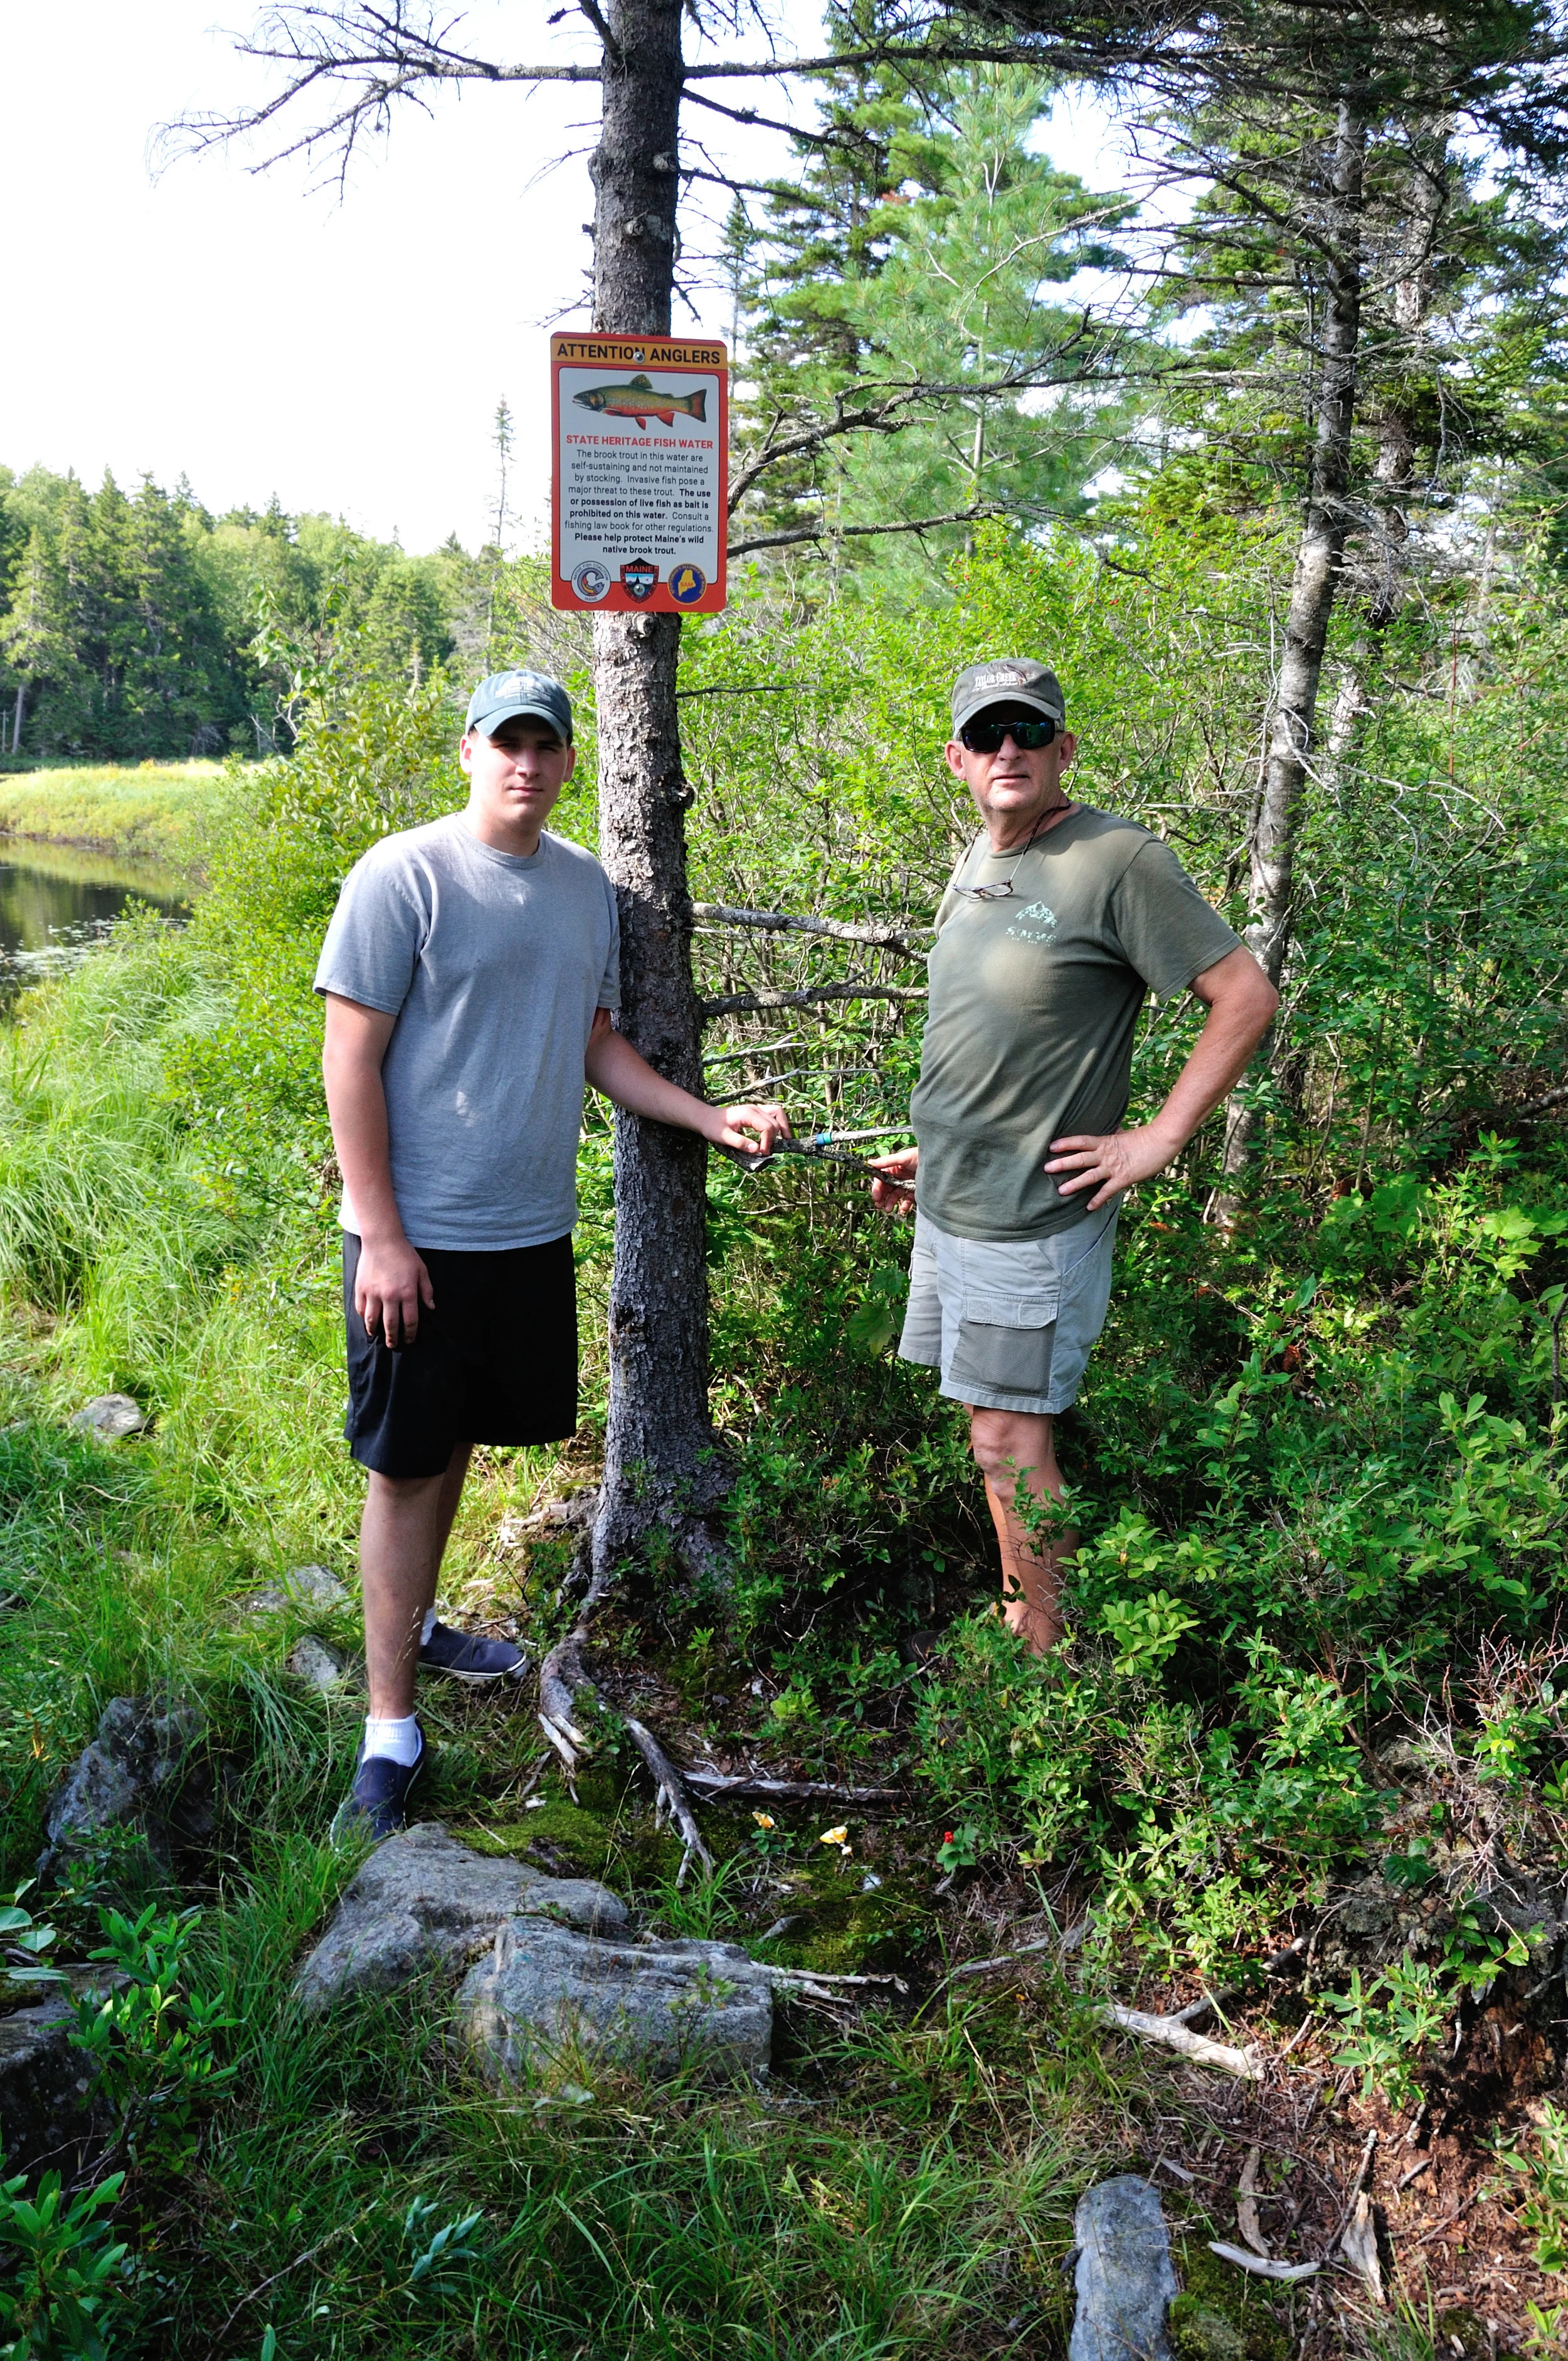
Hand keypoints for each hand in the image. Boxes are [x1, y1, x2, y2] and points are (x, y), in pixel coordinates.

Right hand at [355, 1234, 435, 1347]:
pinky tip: (367, 1321)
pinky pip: (361, 1309)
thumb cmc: (405, 1255)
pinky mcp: (361, 1289)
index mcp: (407, 1293)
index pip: (410, 1321)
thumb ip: (427, 1290)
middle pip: (391, 1325)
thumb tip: (431, 1308)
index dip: (410, 1333)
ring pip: (372, 1320)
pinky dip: (364, 1318)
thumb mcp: (422, 1270)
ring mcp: (373, 1293)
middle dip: (393, 1338)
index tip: (409, 1339)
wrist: (382, 1240)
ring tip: (378, 1336)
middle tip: (394, 1344)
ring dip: (375, 1331)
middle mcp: (390, 1296)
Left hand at [702, 1100, 791, 1155]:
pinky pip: (773, 1114)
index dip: (768, 1142)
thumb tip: (756, 1150)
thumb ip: (740, 1143)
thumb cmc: (712, 1127)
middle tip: (766, 1151)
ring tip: (785, 1139)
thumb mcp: (724, 1138)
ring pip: (778, 1113)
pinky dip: (778, 1123)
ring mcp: (756, 1109)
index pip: (767, 1126)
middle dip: (774, 1137)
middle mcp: (754, 1108)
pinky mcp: (755, 1112)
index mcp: (748, 1114)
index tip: (762, 1153)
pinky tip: (777, 1134)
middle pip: (775, 1121)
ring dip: (783, 1126)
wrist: (705, 1117)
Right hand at [868, 1146, 917, 1212]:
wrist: (940, 1163)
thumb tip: (870, 1163)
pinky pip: (907, 1200)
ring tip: (888, 1210)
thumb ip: (886, 1161)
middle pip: (886, 1189)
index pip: (881, 1179)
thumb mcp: (903, 1157)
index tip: (876, 1196)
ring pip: (895, 1196)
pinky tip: (903, 1209)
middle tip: (879, 1205)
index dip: (877, 1188)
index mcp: (893, 1168)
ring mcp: (907, 1184)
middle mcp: (899, 1176)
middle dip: (882, 1198)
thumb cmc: (921, 1156)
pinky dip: (904, 1205)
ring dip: (890, 1203)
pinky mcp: (915, 1191)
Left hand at [1043, 1124, 1181, 1210]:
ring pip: (1089, 1176)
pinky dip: (1098, 1199)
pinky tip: (1089, 1207)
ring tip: (1061, 1191)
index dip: (1065, 1144)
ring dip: (1074, 1184)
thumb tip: (1109, 1132)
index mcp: (1105, 1142)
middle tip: (1046, 1169)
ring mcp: (1113, 1167)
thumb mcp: (1124, 1135)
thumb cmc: (1144, 1137)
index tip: (1051, 1147)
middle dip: (1062, 1164)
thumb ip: (1113, 1136)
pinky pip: (1107, 1190)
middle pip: (1080, 1159)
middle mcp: (1106, 1155)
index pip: (1081, 1141)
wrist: (1161, 1142)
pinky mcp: (1123, 1178)